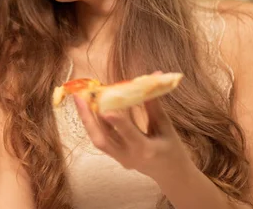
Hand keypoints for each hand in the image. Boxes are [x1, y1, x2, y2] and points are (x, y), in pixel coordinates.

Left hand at [73, 80, 193, 183]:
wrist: (171, 173)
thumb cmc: (172, 148)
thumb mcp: (165, 127)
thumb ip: (153, 106)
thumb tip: (151, 78)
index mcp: (146, 150)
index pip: (130, 135)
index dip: (118, 123)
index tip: (106, 110)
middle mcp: (129, 156)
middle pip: (102, 140)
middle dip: (88, 118)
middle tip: (80, 97)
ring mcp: (119, 158)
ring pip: (97, 139)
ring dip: (87, 118)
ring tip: (80, 99)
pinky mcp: (115, 156)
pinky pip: (101, 138)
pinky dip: (94, 123)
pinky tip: (90, 107)